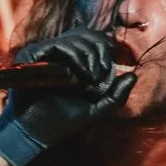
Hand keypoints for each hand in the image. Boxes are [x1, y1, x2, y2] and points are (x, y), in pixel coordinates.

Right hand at [0, 27, 134, 165]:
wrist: (36, 133)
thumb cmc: (62, 122)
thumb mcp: (96, 109)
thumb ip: (117, 95)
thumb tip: (133, 75)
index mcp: (71, 60)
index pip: (92, 38)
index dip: (104, 49)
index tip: (105, 72)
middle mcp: (57, 52)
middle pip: (86, 33)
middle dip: (99, 50)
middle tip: (100, 74)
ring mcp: (43, 52)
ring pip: (74, 37)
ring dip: (88, 56)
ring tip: (90, 79)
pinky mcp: (31, 55)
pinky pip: (58, 45)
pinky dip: (74, 57)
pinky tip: (78, 76)